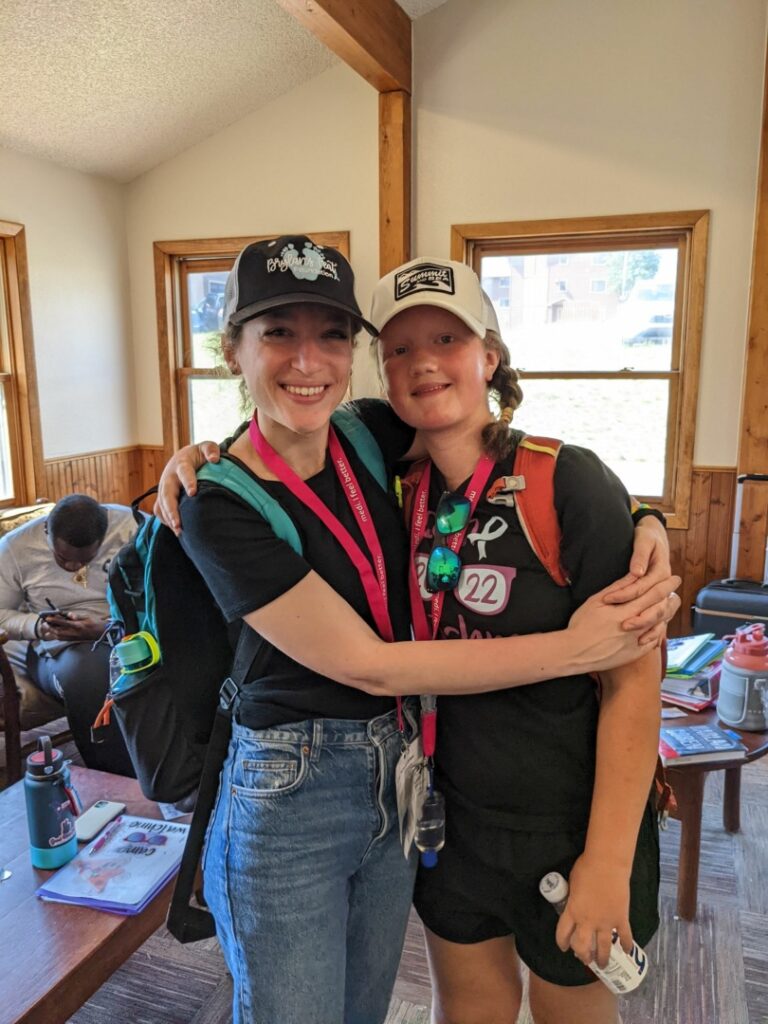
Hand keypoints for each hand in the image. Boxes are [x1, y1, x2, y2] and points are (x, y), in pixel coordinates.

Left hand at [40, 613, 105, 642]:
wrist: (100, 633)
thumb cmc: (94, 623)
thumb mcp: (86, 617)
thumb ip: (76, 616)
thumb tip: (68, 614)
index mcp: (77, 626)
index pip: (63, 623)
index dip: (54, 620)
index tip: (47, 618)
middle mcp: (73, 633)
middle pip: (57, 631)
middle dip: (49, 627)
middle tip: (44, 622)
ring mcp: (72, 637)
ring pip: (57, 636)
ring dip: (50, 632)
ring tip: (46, 627)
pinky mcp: (72, 640)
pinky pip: (60, 639)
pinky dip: (54, 635)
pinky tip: (51, 632)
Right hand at [153, 441, 220, 533]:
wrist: (185, 458)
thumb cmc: (199, 455)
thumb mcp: (206, 448)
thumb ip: (211, 450)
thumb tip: (214, 459)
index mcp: (182, 463)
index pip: (184, 472)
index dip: (188, 481)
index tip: (193, 493)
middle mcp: (170, 476)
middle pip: (167, 493)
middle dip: (172, 509)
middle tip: (179, 523)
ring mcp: (164, 487)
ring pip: (161, 504)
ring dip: (168, 518)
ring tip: (179, 531)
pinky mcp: (162, 496)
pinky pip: (159, 510)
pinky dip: (165, 520)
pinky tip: (177, 531)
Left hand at [555, 854, 632, 968]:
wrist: (607, 864)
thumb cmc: (586, 868)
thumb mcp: (572, 885)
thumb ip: (573, 899)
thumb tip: (575, 904)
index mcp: (572, 911)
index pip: (563, 933)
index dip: (562, 943)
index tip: (564, 948)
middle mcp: (587, 921)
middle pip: (582, 946)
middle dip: (582, 955)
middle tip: (584, 959)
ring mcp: (606, 922)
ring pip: (603, 947)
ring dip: (602, 958)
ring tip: (602, 965)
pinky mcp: (621, 919)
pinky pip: (625, 936)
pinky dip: (626, 945)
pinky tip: (627, 951)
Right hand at [566, 574, 680, 671]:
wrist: (574, 652)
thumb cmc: (581, 624)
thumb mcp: (595, 601)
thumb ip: (617, 588)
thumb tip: (634, 574)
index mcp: (626, 611)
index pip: (653, 595)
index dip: (667, 585)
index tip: (675, 578)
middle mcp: (635, 627)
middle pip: (662, 609)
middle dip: (672, 597)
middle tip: (677, 590)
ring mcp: (636, 643)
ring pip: (660, 625)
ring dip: (668, 613)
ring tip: (671, 604)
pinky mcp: (634, 654)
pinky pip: (653, 642)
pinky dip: (659, 631)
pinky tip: (660, 624)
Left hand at [603, 516, 674, 641]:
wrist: (655, 538)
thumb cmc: (647, 537)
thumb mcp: (644, 541)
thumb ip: (640, 556)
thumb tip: (637, 572)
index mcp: (661, 572)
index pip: (642, 586)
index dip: (626, 593)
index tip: (608, 599)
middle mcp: (666, 586)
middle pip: (654, 607)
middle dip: (637, 617)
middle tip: (620, 624)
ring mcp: (665, 596)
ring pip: (660, 618)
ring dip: (646, 628)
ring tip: (629, 636)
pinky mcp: (660, 603)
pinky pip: (660, 622)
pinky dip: (652, 632)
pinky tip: (640, 642)